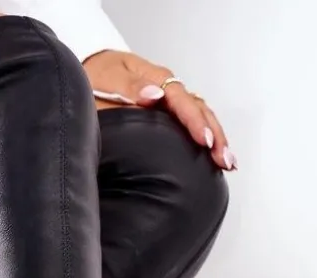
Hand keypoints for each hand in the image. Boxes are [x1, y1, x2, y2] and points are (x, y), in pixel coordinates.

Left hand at [84, 50, 235, 171]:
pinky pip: (194, 122)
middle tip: (223, 159)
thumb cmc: (100, 75)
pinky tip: (215, 155)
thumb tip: (153, 94)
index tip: (204, 139)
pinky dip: (208, 138)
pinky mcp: (170, 112)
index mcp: (156, 80)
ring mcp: (172, 100)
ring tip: (226, 163)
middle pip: (200, 110)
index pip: (182, 100)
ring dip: (217, 139)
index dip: (194, 121)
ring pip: (202, 117)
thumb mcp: (108, 77)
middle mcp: (169, 89)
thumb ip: (128, 87)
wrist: (95, 69)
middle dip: (215, 135)